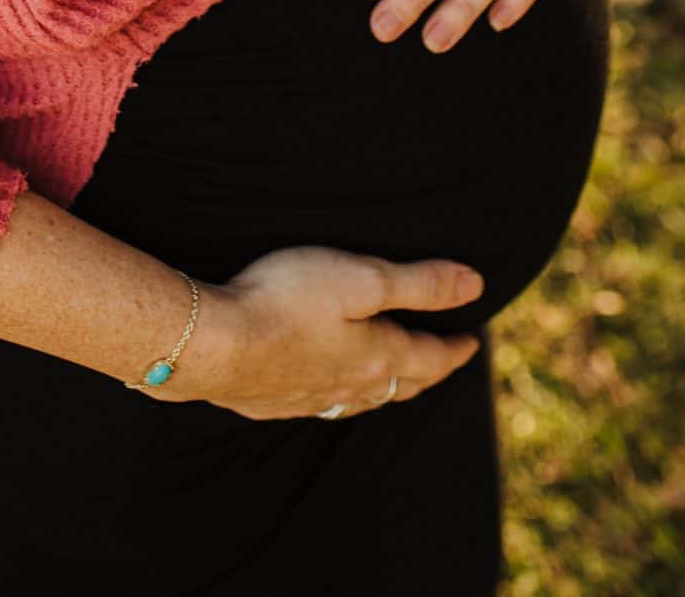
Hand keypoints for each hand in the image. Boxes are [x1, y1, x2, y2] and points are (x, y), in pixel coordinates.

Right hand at [148, 246, 487, 420]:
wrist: (209, 344)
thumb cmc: (287, 302)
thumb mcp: (364, 280)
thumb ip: (421, 284)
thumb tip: (475, 286)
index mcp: (377, 357)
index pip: (430, 359)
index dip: (455, 350)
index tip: (472, 344)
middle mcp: (347, 387)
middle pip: (400, 384)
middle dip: (426, 372)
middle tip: (441, 362)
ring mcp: (306, 399)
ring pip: (360, 400)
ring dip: (385, 388)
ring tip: (393, 379)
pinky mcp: (269, 402)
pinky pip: (320, 404)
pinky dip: (339, 396)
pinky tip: (325, 392)